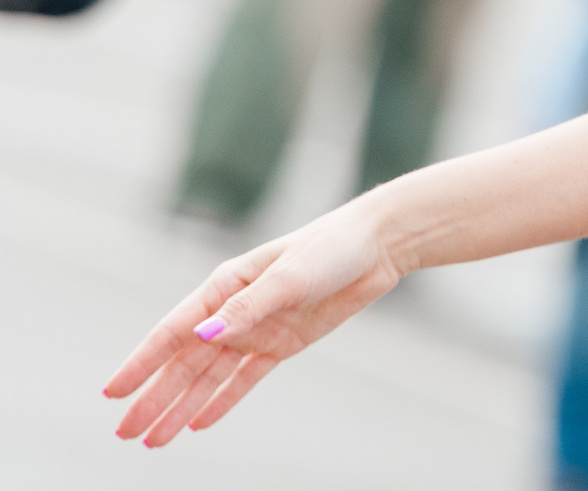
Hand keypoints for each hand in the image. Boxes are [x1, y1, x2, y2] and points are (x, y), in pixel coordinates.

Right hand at [106, 199, 405, 446]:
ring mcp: (257, 329)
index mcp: (225, 287)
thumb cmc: (329, 248)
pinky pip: (244, 378)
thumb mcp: (288, 276)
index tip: (111, 392)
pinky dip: (221, 400)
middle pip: (184, 362)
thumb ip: (246, 308)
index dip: (141, 363)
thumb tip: (203, 336)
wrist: (376, 247)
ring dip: (180, 406)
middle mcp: (234, 311)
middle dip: (153, 398)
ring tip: (152, 440)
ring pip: (209, 377)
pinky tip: (198, 423)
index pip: (173, 331)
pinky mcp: (283, 343)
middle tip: (124, 433)